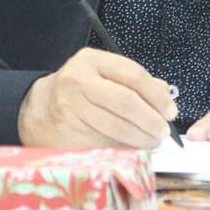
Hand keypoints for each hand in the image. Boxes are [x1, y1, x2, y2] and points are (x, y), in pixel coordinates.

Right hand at [17, 47, 177, 148]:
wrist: (38, 108)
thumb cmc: (78, 90)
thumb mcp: (102, 74)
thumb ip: (134, 81)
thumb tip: (165, 95)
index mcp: (92, 60)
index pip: (133, 75)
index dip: (156, 95)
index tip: (171, 111)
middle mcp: (78, 80)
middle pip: (126, 102)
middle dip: (151, 120)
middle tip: (163, 132)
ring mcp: (70, 107)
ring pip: (116, 126)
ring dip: (141, 138)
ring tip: (152, 143)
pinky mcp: (67, 132)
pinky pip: (103, 143)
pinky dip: (123, 149)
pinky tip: (132, 149)